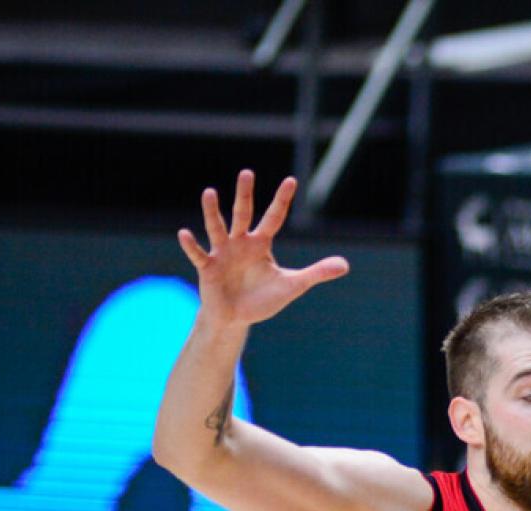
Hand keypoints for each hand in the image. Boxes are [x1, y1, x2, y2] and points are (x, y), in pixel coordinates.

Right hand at [177, 170, 348, 329]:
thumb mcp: (293, 285)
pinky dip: (192, 245)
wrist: (237, 318)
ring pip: (217, 228)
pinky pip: (199, 255)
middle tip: (247, 173)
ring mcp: (222, 253)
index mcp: (261, 244)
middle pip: (243, 213)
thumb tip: (345, 265)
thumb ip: (317, 273)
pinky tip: (184, 233)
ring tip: (209, 192)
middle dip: (245, 195)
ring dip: (213, 211)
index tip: (291, 180)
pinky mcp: (208, 268)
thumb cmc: (264, 298)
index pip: (274, 217)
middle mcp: (240, 243)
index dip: (282, 200)